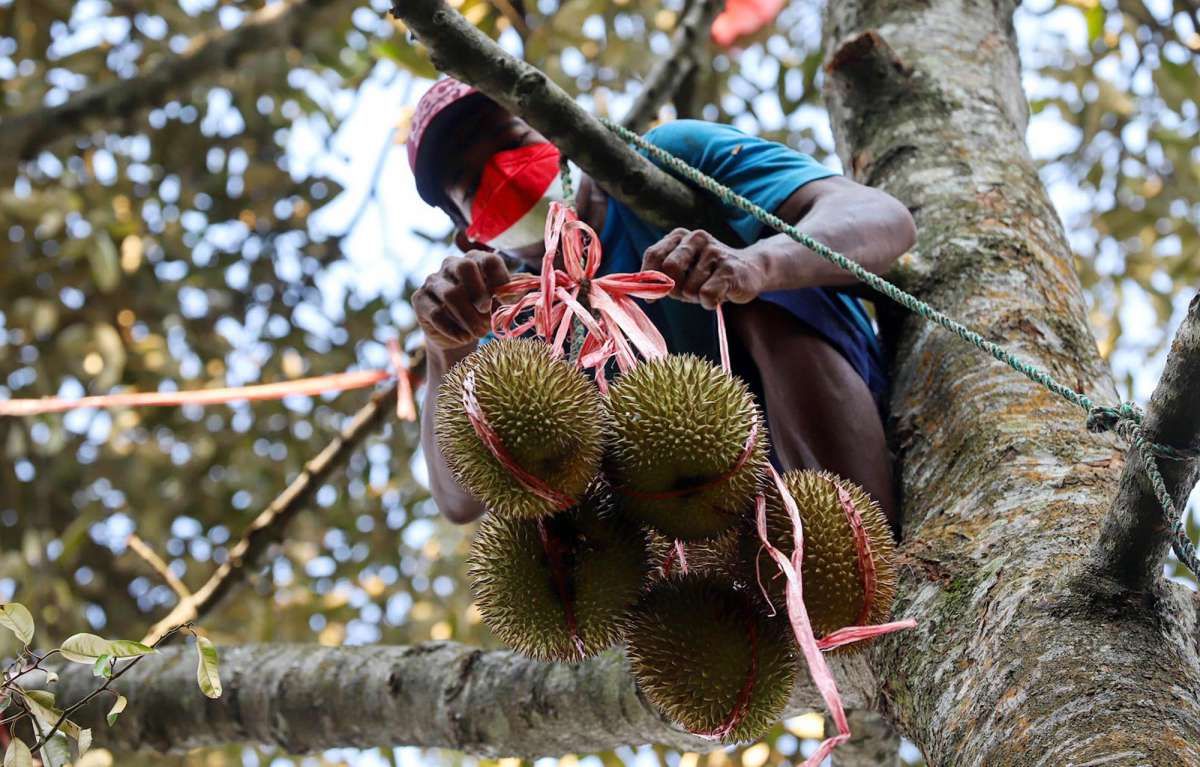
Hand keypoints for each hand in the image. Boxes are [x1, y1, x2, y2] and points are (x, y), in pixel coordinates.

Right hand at [413, 251, 510, 349]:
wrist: (457, 335)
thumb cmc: (480, 314)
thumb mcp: (496, 304)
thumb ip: (504, 296)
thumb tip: (512, 295)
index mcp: (474, 260)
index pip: (489, 259)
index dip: (500, 278)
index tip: (506, 300)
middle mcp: (451, 265)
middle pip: (465, 267)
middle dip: (479, 292)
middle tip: (487, 311)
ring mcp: (433, 281)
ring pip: (451, 294)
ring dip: (469, 317)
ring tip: (479, 332)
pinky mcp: (419, 299)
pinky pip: (436, 313)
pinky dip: (453, 329)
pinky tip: (463, 338)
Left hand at [642, 229, 766, 309]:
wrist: (750, 271)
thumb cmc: (707, 274)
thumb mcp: (681, 271)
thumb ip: (659, 276)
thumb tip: (640, 290)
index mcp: (680, 236)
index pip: (654, 255)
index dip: (650, 279)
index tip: (653, 296)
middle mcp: (697, 238)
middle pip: (669, 269)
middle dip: (675, 289)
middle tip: (687, 292)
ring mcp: (715, 252)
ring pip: (689, 289)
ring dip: (696, 297)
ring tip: (709, 288)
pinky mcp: (729, 269)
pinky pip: (707, 296)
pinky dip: (710, 303)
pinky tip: (720, 294)